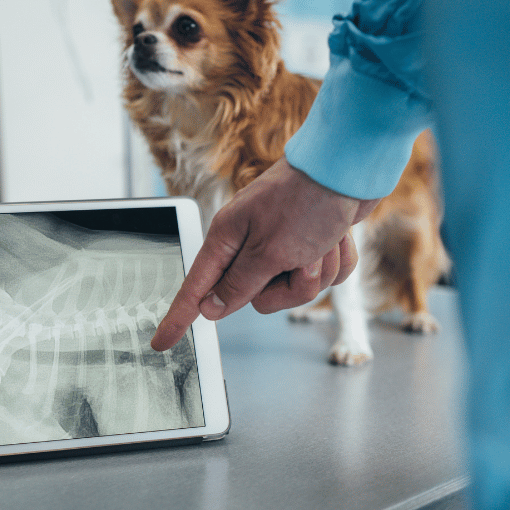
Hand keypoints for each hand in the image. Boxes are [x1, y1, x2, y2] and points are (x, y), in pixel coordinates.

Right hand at [152, 159, 378, 350]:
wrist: (349, 167)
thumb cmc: (306, 201)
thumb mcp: (268, 251)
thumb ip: (238, 285)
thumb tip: (210, 308)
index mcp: (228, 238)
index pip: (196, 288)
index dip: (179, 317)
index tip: (161, 343)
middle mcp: (251, 243)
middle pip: (259, 297)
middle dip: (290, 287)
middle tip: (302, 259)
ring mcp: (282, 243)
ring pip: (296, 289)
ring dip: (318, 270)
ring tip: (324, 241)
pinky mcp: (312, 244)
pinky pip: (323, 276)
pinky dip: (336, 261)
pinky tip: (338, 238)